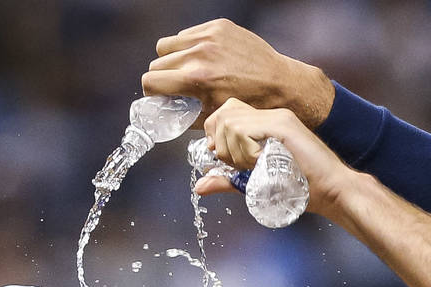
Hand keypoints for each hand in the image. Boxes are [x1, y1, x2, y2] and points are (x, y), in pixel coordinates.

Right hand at [143, 19, 335, 128]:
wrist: (279, 83)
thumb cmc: (249, 104)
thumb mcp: (212, 116)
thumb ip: (183, 114)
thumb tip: (165, 112)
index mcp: (196, 79)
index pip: (150, 80)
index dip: (152, 91)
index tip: (159, 95)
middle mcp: (200, 54)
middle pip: (157, 62)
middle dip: (162, 76)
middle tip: (175, 85)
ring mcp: (209, 37)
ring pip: (168, 45)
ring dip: (172, 58)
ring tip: (186, 69)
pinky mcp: (219, 26)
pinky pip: (188, 34)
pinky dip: (190, 46)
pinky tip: (204, 57)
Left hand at [199, 100, 363, 222]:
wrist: (332, 191)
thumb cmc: (301, 189)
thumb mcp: (255, 183)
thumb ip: (227, 180)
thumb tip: (199, 186)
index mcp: (265, 123)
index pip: (225, 113)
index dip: (216, 136)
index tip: (224, 159)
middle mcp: (270, 115)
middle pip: (223, 113)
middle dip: (220, 143)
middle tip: (238, 164)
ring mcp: (277, 117)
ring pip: (230, 122)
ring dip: (233, 150)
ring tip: (253, 165)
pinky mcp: (283, 125)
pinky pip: (245, 130)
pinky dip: (245, 151)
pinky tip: (261, 162)